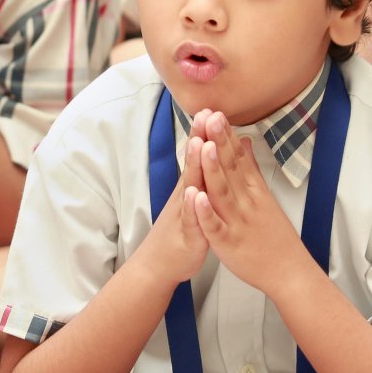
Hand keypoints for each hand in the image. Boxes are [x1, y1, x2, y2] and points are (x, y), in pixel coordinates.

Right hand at [135, 110, 210, 283]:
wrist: (159, 264)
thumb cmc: (181, 230)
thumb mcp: (193, 200)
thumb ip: (200, 177)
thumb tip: (205, 153)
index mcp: (192, 188)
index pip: (199, 156)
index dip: (205, 133)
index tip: (212, 108)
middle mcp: (186, 196)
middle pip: (194, 163)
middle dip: (200, 138)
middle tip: (205, 113)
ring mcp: (185, 214)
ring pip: (190, 186)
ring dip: (194, 164)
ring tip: (198, 143)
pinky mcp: (188, 235)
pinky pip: (190, 219)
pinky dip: (193, 206)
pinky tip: (194, 193)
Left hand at [191, 111, 301, 293]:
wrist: (291, 273)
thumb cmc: (274, 236)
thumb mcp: (264, 197)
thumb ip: (252, 170)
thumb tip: (245, 142)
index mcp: (253, 191)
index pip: (238, 158)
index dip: (225, 136)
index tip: (216, 112)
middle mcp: (246, 202)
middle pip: (230, 169)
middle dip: (218, 142)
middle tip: (210, 116)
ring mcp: (237, 222)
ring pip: (223, 192)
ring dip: (213, 169)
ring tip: (204, 145)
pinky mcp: (228, 243)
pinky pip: (216, 227)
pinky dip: (207, 212)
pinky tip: (198, 197)